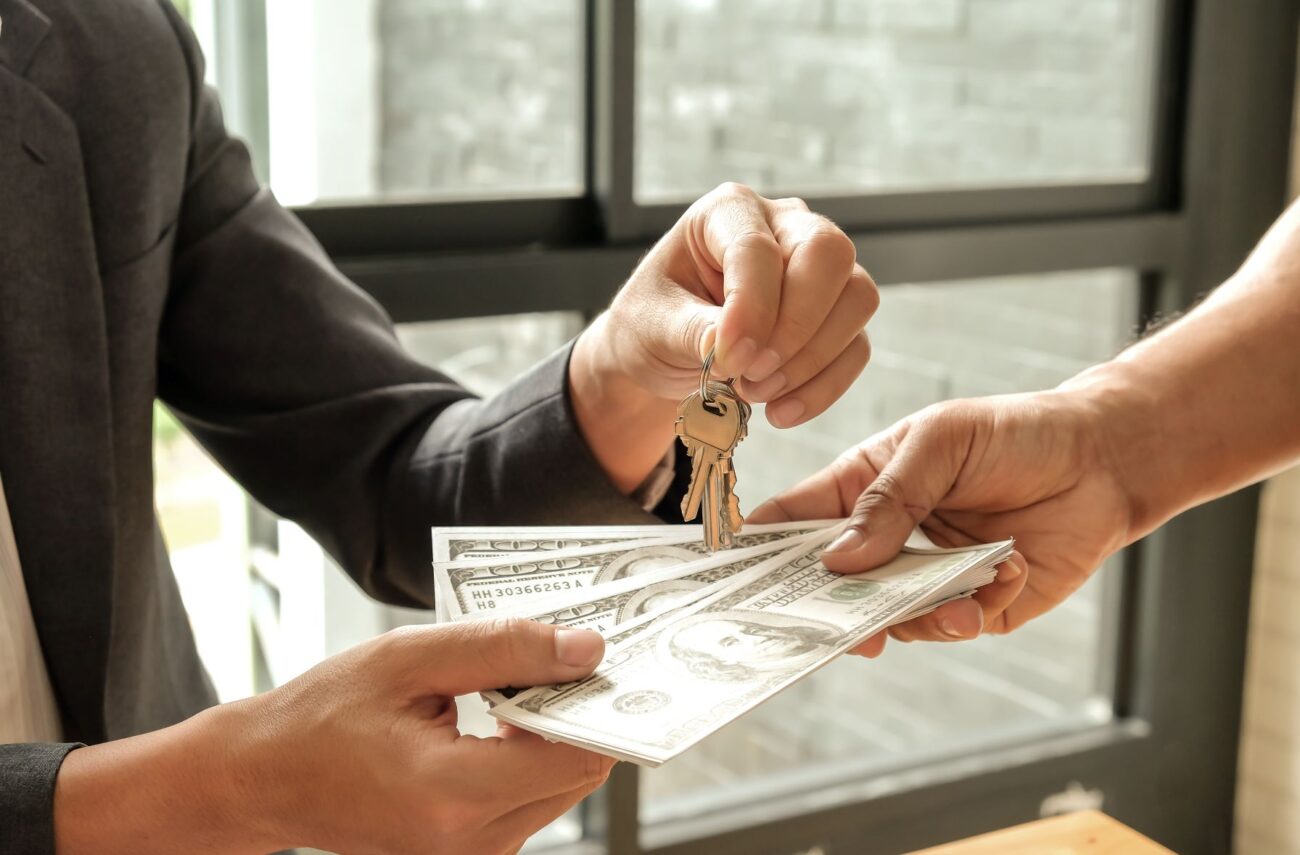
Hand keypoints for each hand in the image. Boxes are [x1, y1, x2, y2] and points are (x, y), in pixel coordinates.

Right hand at [55, 620, 613, 854]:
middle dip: (573, 711)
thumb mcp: (409, 659)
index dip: (593, 699)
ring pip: (558, 787)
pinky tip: (490, 718)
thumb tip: (586, 649)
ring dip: (548, 732)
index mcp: (451, 797)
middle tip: (548, 656)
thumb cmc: (322, 713)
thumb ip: (503, 649)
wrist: (260, 777)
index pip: (575, 754)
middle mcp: (467, 845)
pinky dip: (525, 756)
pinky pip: (528, 802)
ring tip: (502, 688)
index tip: (591, 651)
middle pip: (577, 773)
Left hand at [569, 183, 877, 491]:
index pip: (759, 248)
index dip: (751, 309)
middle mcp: (785, 226)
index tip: (726, 360)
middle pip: (829, 255)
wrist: (665, 351)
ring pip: (857, 298)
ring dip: (811, 360)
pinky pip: (857, 346)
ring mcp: (820, 269)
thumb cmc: (654, 322)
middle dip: (795, 326)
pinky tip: (780, 411)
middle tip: (750, 374)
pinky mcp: (837, 314)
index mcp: (729, 211)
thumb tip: (738, 349)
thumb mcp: (654, 324)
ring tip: (755, 392)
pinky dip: (824, 387)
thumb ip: (694, 331)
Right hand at [748, 391, 1133, 657]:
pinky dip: (977, 606)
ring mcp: (925, 577)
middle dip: (831, 609)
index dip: (759, 550)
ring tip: (957, 598)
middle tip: (836, 627)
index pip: (793, 523)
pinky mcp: (973, 606)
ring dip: (918, 614)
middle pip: (832, 587)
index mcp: (860, 489)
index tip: (732, 580)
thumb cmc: (1013, 434)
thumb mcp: (940, 443)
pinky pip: (953, 624)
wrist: (1103, 461)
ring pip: (891, 618)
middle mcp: (885, 540)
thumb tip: (841, 562)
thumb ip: (890, 499)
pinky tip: (1009, 570)